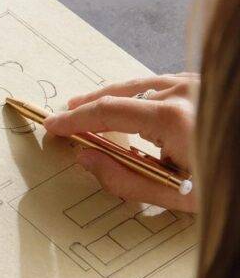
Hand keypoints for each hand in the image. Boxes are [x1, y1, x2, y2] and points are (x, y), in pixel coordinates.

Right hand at [43, 74, 197, 211]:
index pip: (108, 111)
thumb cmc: (226, 186)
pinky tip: (130, 104)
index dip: (76, 119)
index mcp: (173, 119)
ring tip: (91, 107)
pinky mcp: (205, 86)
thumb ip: (125, 179)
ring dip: (113, 96)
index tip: (54, 125)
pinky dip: (139, 93)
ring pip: (141, 84)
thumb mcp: (176, 194)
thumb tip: (87, 158)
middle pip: (122, 93)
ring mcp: (197, 85)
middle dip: (90, 105)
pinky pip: (162, 83)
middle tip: (67, 115)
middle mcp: (184, 93)